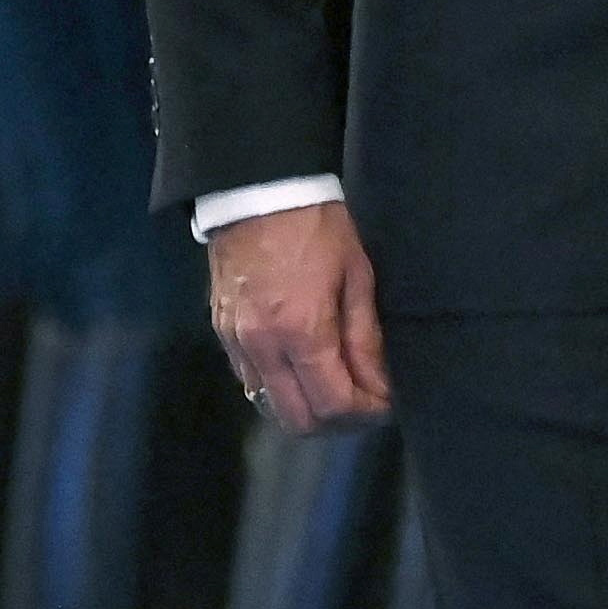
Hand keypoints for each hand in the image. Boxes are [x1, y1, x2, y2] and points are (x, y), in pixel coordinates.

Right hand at [211, 201, 389, 432]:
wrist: (256, 188)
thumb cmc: (316, 225)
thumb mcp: (356, 275)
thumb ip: (365, 339)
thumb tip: (380, 387)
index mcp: (301, 330)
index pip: (334, 404)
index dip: (367, 411)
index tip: (386, 400)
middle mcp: (262, 346)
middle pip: (298, 420)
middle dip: (337, 420)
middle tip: (362, 399)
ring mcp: (236, 341)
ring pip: (270, 404)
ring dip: (306, 405)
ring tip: (333, 382)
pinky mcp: (222, 330)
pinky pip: (251, 378)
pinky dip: (279, 384)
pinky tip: (300, 363)